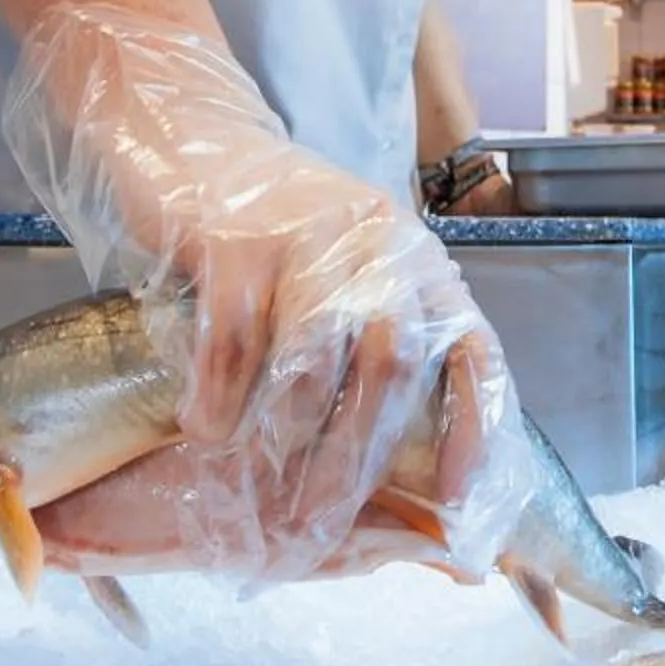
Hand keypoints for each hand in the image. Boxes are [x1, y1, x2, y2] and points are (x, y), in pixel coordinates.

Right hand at [3, 6, 533, 582]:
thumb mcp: (347, 280)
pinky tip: (202, 428)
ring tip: (256, 491)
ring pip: (313, 363)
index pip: (473, 353)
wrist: (191, 139)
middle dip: (355, 465)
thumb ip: (379, 354)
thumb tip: (412, 478)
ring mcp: (307, 237)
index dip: (473, 436)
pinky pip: (233, 340)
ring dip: (285, 441)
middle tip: (315, 527)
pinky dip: (218, 396)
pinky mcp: (236, 237)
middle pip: (390, 372)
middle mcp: (379, 245)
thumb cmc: (274, 237)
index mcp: (419, 262)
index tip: (457, 509)